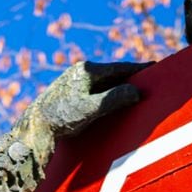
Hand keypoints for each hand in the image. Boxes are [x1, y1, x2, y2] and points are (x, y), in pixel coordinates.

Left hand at [33, 60, 147, 137]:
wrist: (36, 124)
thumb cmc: (62, 116)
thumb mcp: (91, 109)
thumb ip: (113, 99)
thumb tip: (136, 91)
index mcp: (87, 70)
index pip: (120, 68)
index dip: (139, 69)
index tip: (155, 67)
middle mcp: (81, 70)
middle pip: (113, 72)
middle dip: (131, 75)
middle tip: (150, 76)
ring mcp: (76, 79)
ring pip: (105, 80)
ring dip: (120, 83)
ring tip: (136, 85)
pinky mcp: (72, 90)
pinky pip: (97, 87)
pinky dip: (110, 90)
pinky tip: (115, 95)